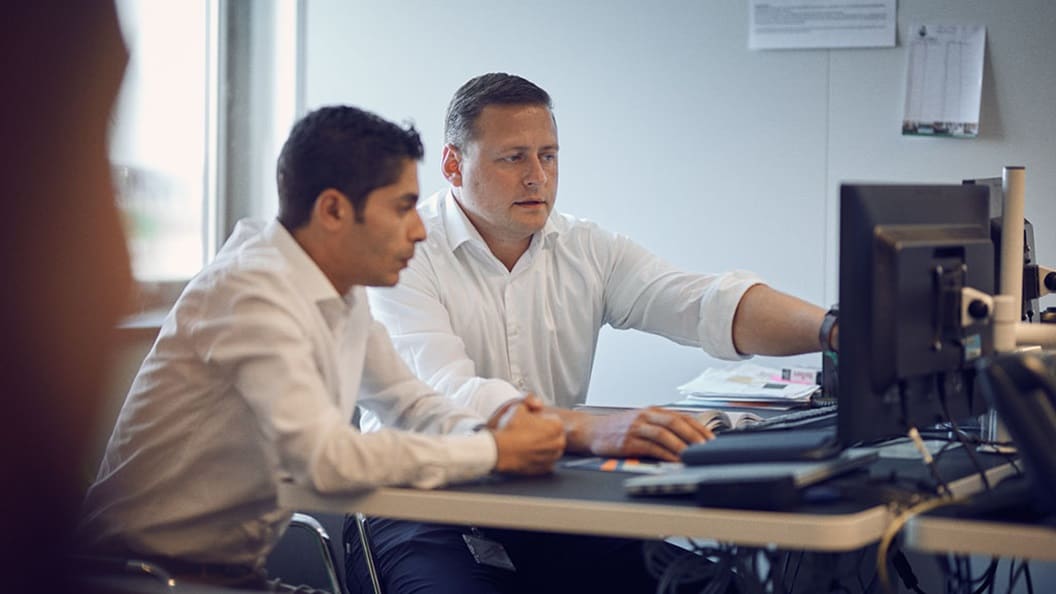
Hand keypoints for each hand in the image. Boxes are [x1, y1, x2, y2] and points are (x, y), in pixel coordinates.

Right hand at [489, 398, 564, 474]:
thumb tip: (538, 403)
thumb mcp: (518, 406)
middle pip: (556, 435)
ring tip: (528, 442)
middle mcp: (558, 443)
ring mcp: (552, 458)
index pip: (554, 420)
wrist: (498, 450)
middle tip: (530, 432)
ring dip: (544, 446)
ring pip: (552, 449)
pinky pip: (547, 462)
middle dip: (546, 433)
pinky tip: (528, 453)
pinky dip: (540, 458)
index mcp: (556, 427)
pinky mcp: (544, 469)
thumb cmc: (509, 429)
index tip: (532, 422)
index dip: (542, 420)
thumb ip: (530, 399)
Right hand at [577, 407, 713, 461]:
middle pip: (676, 423)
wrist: (590, 431)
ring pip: (665, 435)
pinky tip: (674, 461)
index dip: (699, 427)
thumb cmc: (617, 429)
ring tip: (694, 455)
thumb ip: (661, 428)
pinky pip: (651, 448)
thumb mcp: (641, 423)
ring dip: (682, 446)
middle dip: (695, 436)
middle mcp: (646, 417)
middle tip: (708, 448)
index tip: (712, 439)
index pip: (682, 416)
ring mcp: (636, 428)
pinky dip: (666, 455)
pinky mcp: (628, 442)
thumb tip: (687, 439)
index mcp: (652, 411)